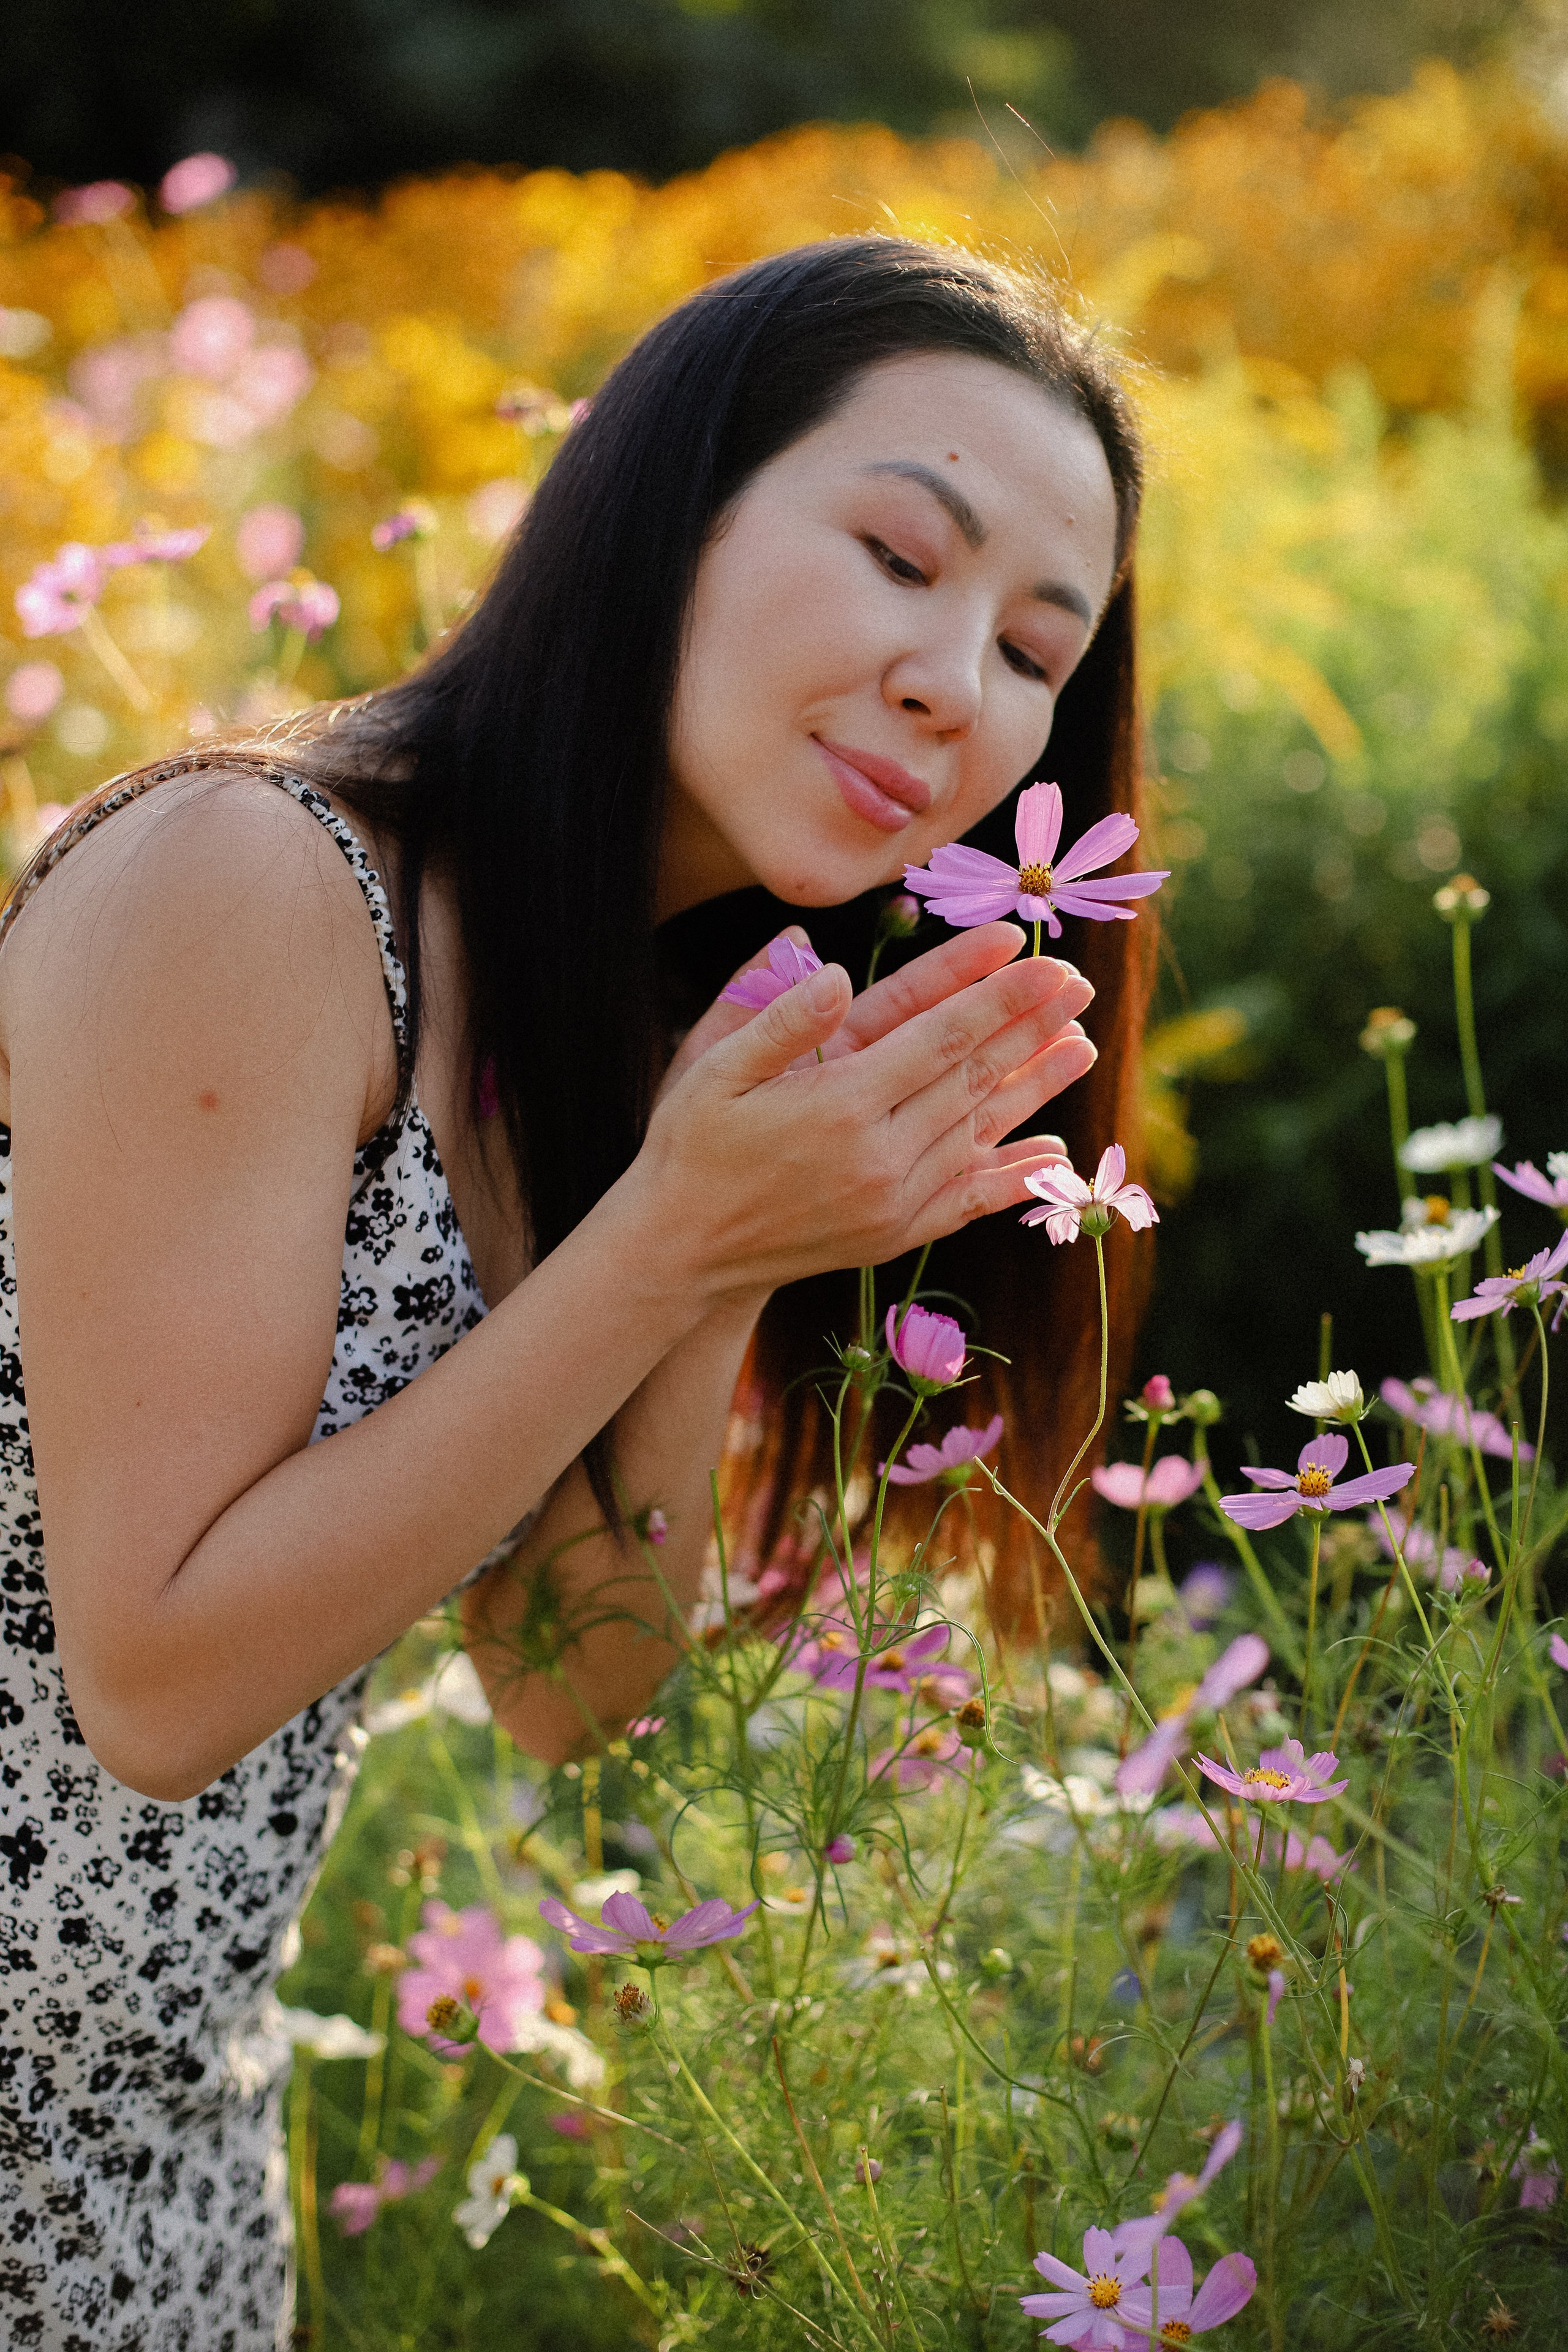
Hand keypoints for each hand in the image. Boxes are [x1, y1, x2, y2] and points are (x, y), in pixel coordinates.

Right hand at [628, 921, 1094, 1300]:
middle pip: (973, 1079)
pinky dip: (1016, 1176)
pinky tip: (1054, 1153)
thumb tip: (833, 970)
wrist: (681, 1251)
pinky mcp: (893, 1235)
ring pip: (981, 1133)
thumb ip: (777, 1018)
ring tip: (1083, 1046)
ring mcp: (891, 1202)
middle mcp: (876, 1157)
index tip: (1044, 959)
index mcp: (837, 1104)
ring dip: (1036, 1088)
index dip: (997, 995)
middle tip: (1079, 983)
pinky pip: (969, 1199)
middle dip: (1031, 1027)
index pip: (939, 1037)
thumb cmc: (691, 1146)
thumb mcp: (712, 1069)